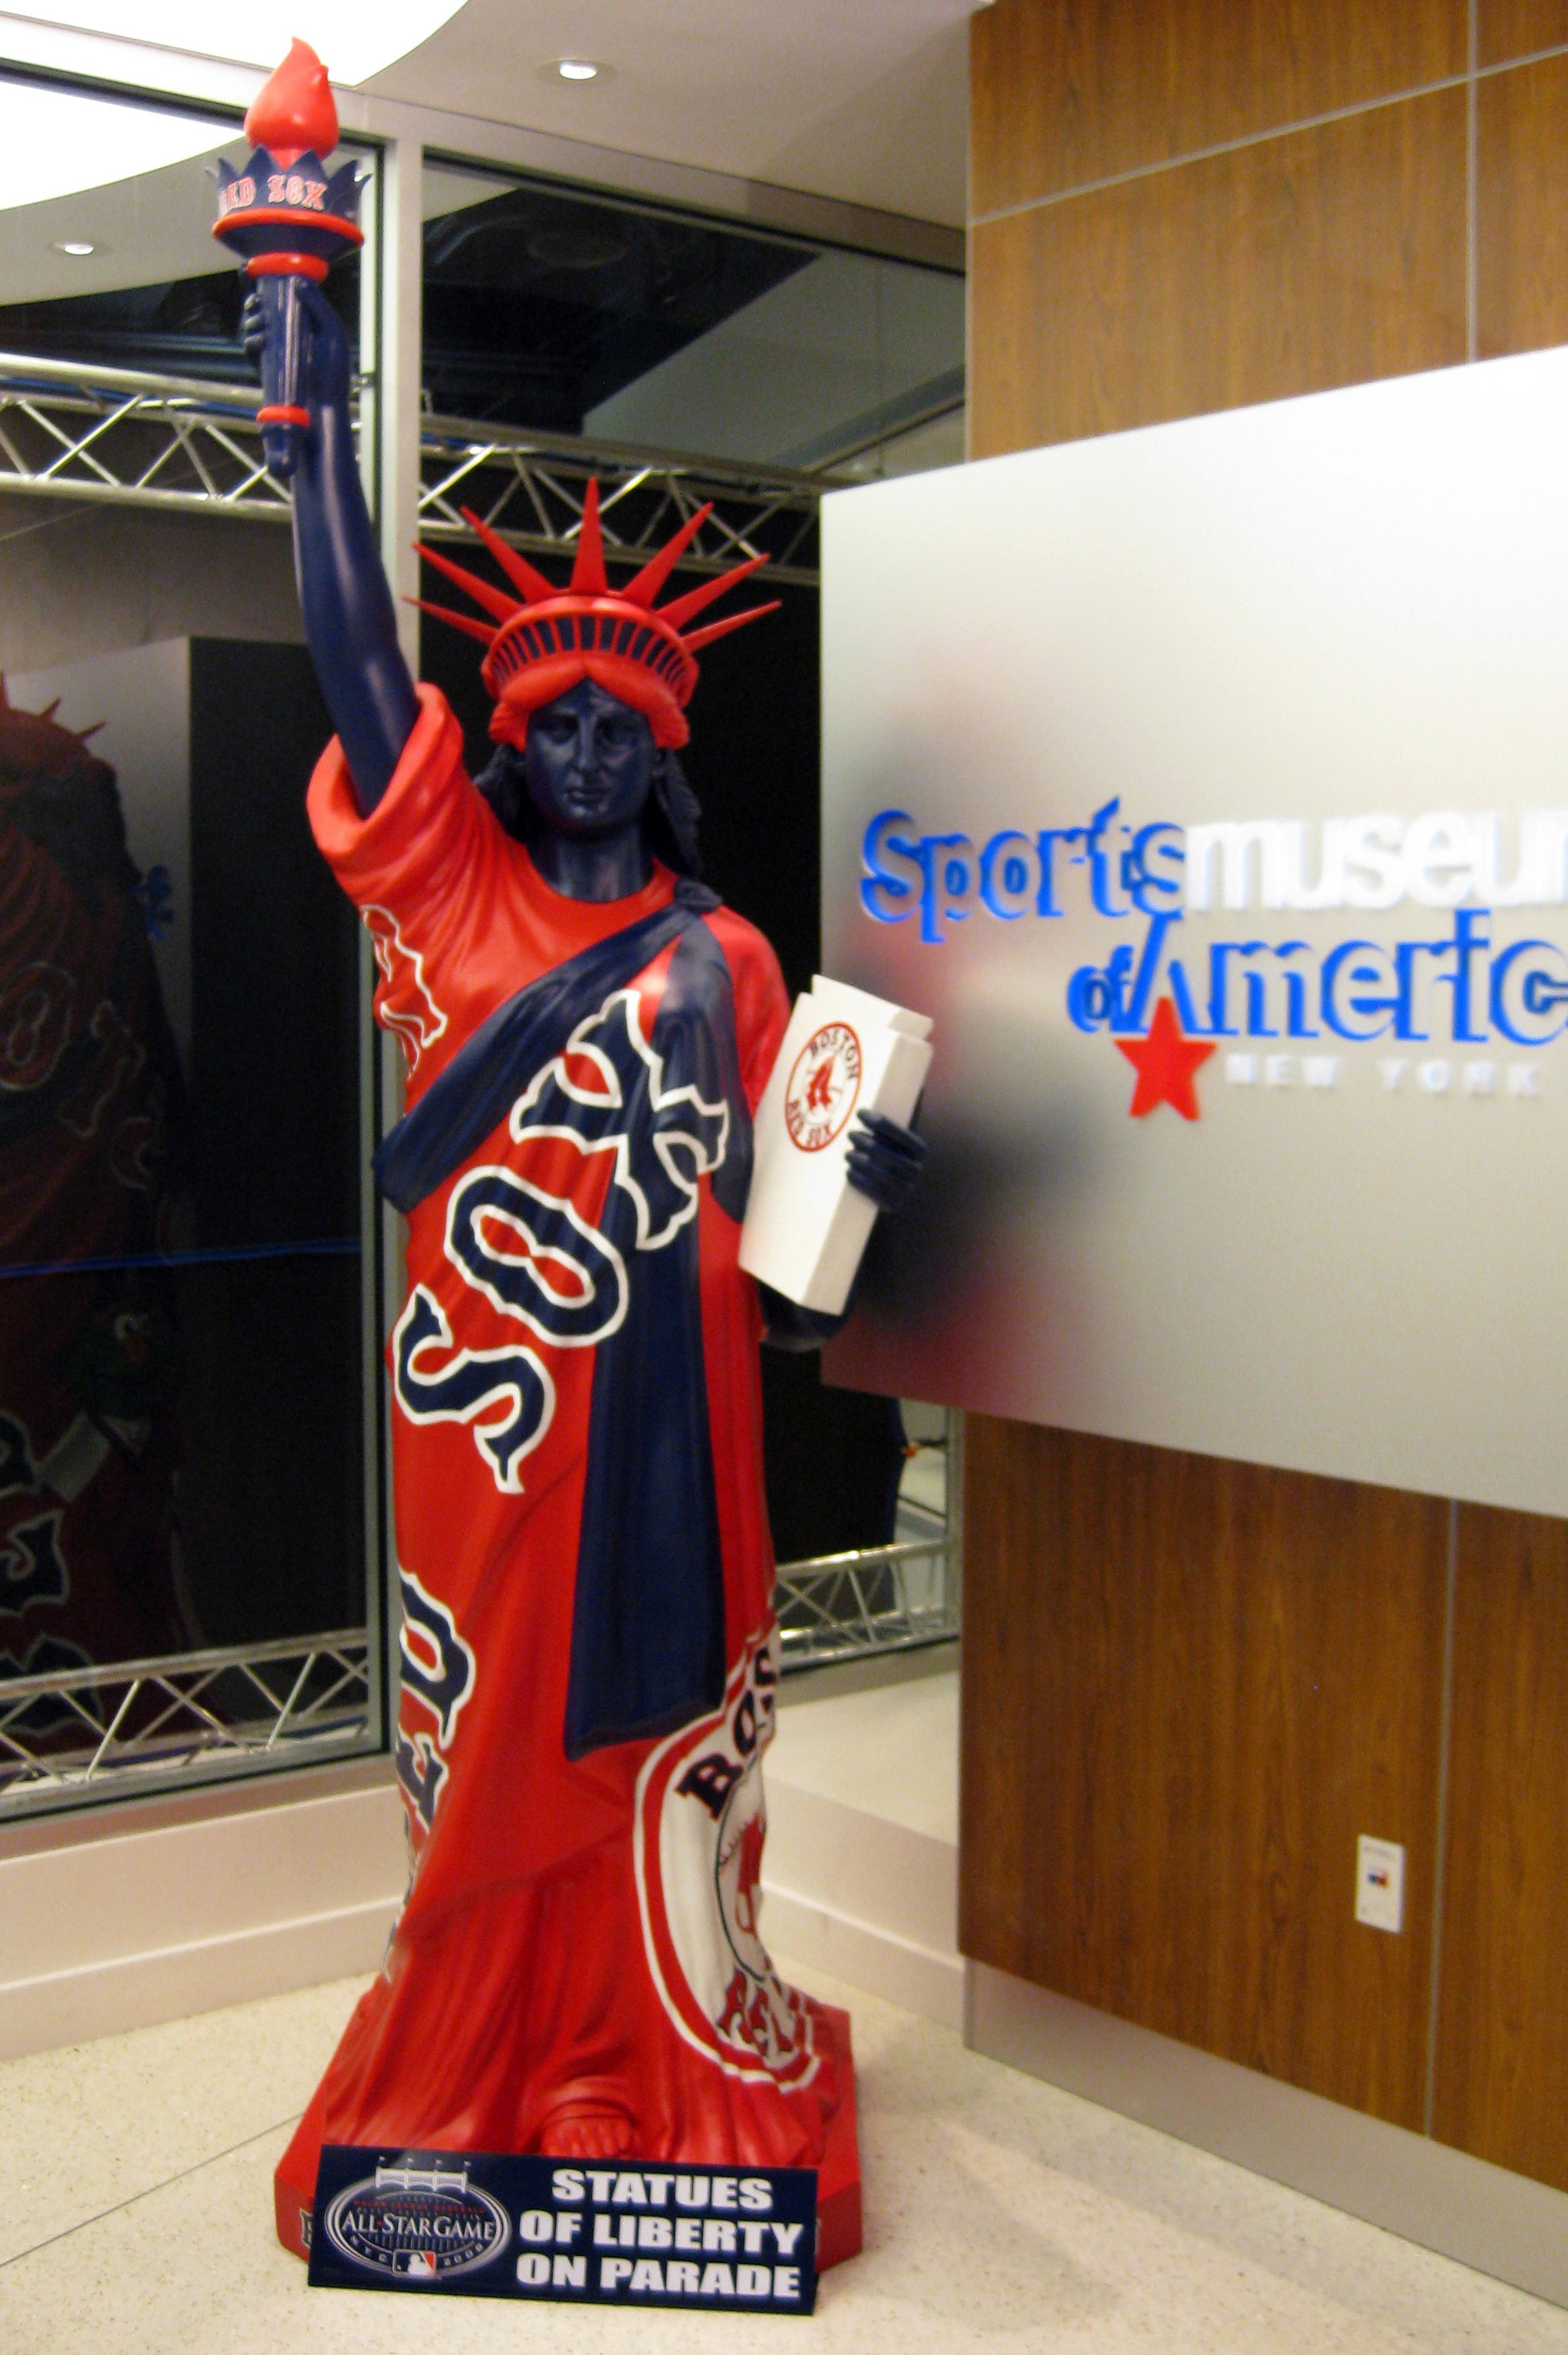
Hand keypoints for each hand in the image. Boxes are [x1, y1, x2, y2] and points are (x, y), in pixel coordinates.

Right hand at [239, 276, 350, 413]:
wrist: (323, 406)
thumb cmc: (332, 372)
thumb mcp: (332, 332)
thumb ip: (317, 305)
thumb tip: (297, 279)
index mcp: (302, 319)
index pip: (279, 294)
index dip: (263, 281)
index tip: (248, 270)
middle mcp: (286, 331)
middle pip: (260, 307)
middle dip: (253, 299)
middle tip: (257, 301)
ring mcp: (273, 348)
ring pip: (251, 324)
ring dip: (251, 319)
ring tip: (262, 323)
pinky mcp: (264, 365)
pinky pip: (249, 347)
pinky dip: (252, 340)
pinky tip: (261, 340)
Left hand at [844, 1109, 925, 1213]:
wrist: (898, 1190)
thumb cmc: (893, 1156)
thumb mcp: (898, 1141)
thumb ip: (890, 1124)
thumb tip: (882, 1086)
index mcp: (920, 1148)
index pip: (894, 1130)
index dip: (876, 1120)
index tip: (860, 1112)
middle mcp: (916, 1168)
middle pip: (879, 1150)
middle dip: (861, 1140)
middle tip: (850, 1135)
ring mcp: (906, 1187)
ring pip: (872, 1169)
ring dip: (855, 1159)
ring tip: (847, 1154)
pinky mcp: (893, 1203)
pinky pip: (870, 1189)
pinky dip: (857, 1179)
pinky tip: (849, 1172)